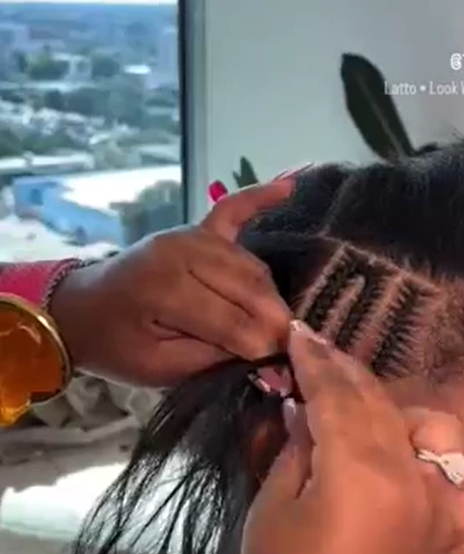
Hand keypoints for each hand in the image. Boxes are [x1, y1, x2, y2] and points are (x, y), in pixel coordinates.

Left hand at [48, 179, 294, 386]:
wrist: (80, 309)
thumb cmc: (114, 344)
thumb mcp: (157, 368)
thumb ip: (210, 360)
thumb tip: (267, 359)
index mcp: (164, 289)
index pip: (231, 319)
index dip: (261, 345)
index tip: (288, 367)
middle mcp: (181, 252)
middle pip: (248, 288)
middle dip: (274, 321)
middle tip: (293, 350)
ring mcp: (189, 235)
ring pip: (250, 265)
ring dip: (270, 295)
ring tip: (282, 326)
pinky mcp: (195, 229)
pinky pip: (233, 209)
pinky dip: (260, 196)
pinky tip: (290, 185)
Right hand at [232, 321, 463, 553]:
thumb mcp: (275, 507)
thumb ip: (299, 447)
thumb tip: (304, 405)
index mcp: (362, 472)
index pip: (337, 394)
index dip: (313, 360)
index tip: (297, 333)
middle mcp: (412, 479)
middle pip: (378, 403)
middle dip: (343, 370)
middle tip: (314, 349)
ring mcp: (438, 506)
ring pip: (425, 428)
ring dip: (389, 405)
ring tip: (354, 402)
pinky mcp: (446, 530)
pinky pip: (450, 473)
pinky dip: (428, 451)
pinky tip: (400, 452)